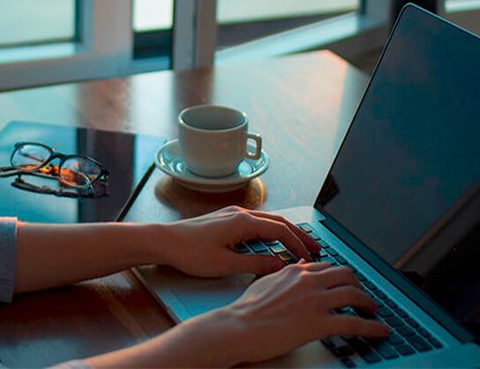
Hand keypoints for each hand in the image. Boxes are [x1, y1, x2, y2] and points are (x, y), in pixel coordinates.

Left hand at [157, 206, 319, 276]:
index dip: (298, 243)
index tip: (311, 256)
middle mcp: (239, 213)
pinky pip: (255, 223)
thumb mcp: (226, 264)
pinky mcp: (224, 220)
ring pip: (267, 221)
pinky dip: (270, 231)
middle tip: (315, 247)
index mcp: (243, 222)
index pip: (280, 230)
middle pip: (278, 221)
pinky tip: (271, 242)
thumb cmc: (190, 252)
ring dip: (285, 232)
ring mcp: (231, 215)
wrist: (164, 241)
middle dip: (298, 234)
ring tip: (298, 245)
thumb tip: (280, 265)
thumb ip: (256, 264)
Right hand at [190, 261, 389, 365]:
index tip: (346, 283)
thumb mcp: (265, 282)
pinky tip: (380, 330)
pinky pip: (354, 323)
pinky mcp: (319, 323)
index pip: (327, 267)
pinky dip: (372, 327)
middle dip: (359, 285)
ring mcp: (315, 301)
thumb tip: (297, 267)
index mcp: (295, 272)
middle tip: (363, 296)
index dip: (340, 276)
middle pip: (346, 275)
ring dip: (369, 303)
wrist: (238, 327)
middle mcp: (308, 281)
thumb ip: (284, 273)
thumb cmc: (246, 309)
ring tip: (373, 312)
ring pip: (354, 295)